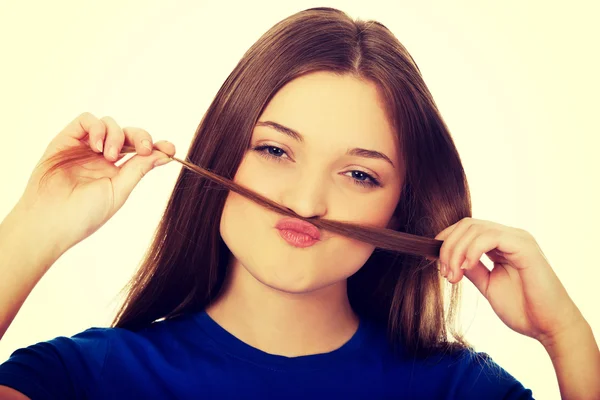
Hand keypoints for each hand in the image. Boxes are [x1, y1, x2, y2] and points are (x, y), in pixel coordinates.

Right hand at [17, 112, 175, 256]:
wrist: (49, 221)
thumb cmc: (83, 214)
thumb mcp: (118, 191)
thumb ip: (138, 169)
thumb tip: (163, 154)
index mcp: (117, 172)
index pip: (140, 152)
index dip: (157, 146)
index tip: (171, 149)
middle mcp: (102, 158)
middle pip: (128, 134)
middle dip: (141, 137)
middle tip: (144, 149)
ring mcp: (84, 148)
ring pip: (109, 124)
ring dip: (116, 135)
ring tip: (110, 156)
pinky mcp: (66, 140)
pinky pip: (86, 120)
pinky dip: (97, 127)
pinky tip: (98, 147)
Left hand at [434, 217, 583, 343]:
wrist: (549, 327)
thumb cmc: (523, 309)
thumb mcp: (488, 285)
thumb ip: (472, 269)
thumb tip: (451, 260)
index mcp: (501, 244)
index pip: (466, 229)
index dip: (446, 242)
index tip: (434, 263)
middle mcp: (509, 236)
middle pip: (466, 225)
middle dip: (447, 247)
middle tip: (444, 274)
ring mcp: (518, 238)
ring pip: (474, 228)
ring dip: (455, 251)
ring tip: (453, 276)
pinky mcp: (524, 246)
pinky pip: (489, 237)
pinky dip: (471, 250)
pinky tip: (466, 268)